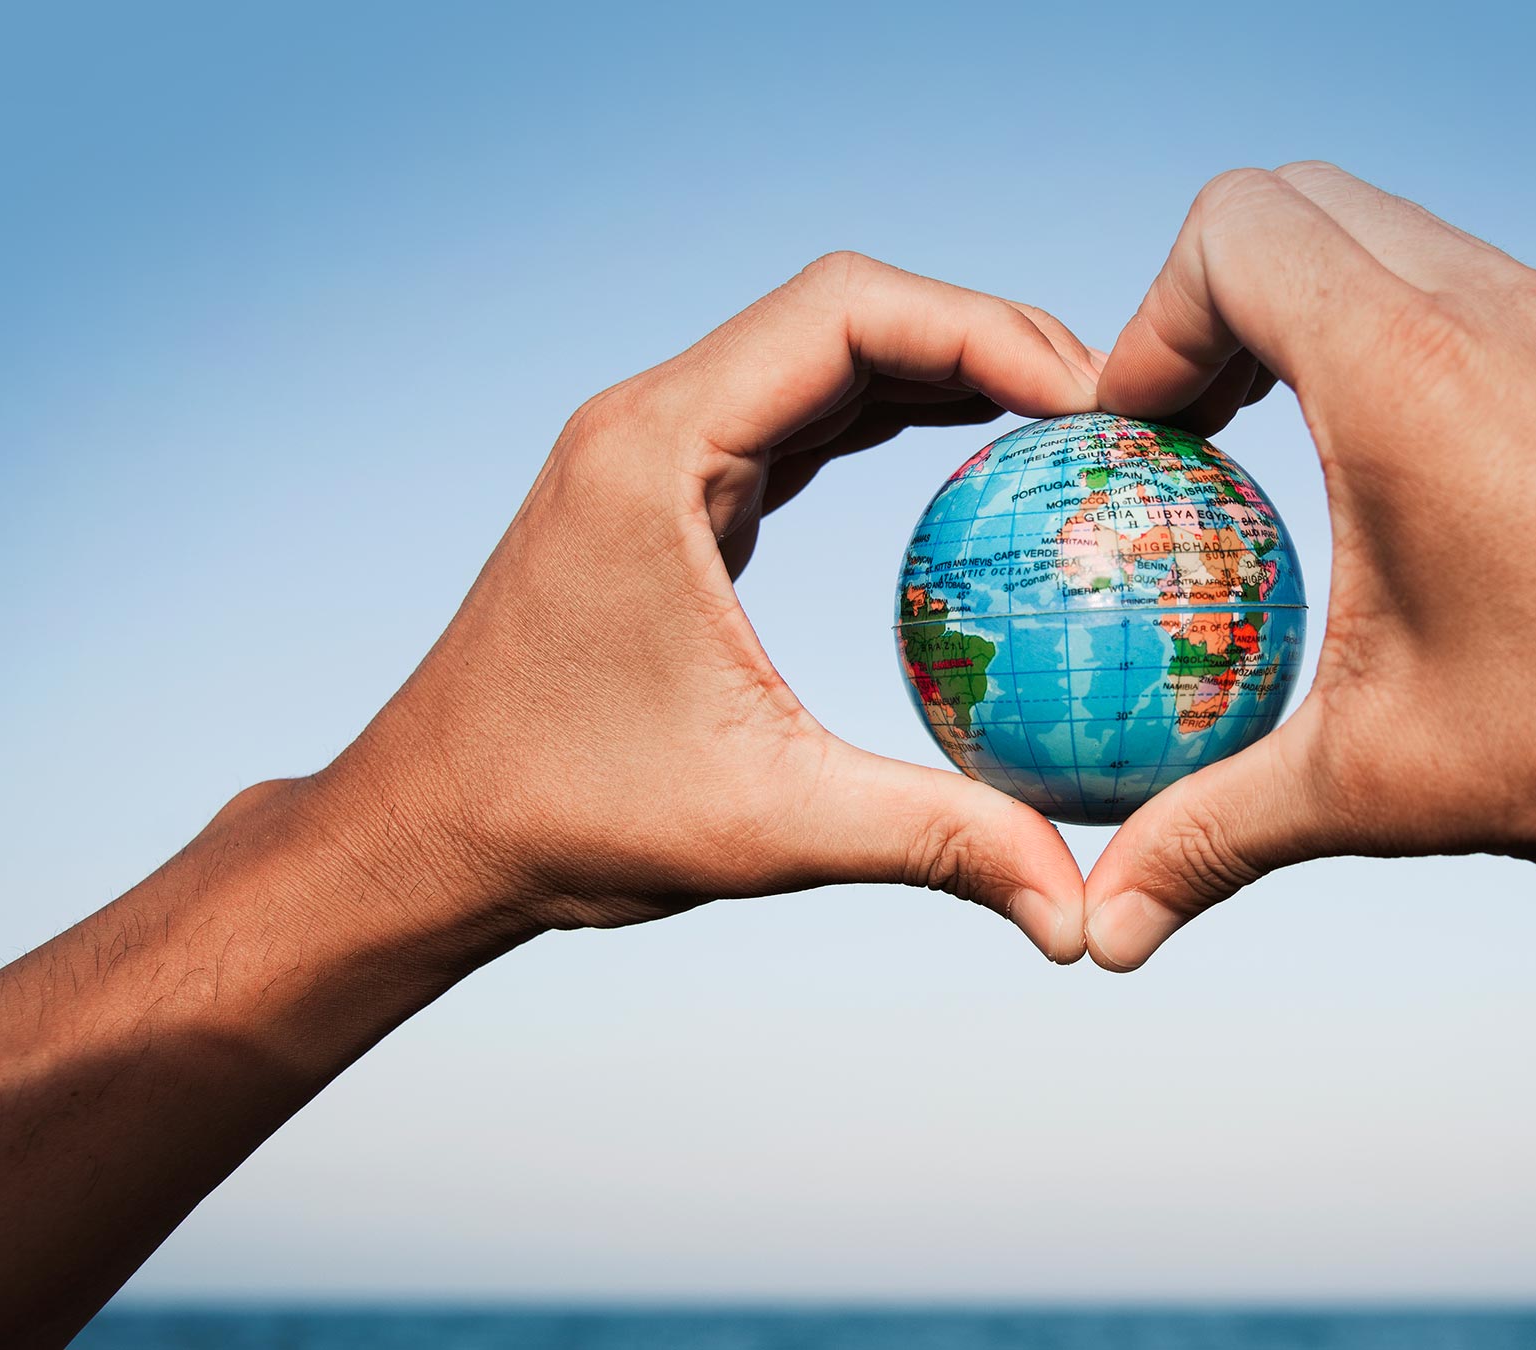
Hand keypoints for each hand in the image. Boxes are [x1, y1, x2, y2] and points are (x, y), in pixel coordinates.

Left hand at [315, 252, 1101, 958]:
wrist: (429, 833)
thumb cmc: (560, 817)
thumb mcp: (767, 826)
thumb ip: (935, 842)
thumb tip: (1079, 914)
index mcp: (657, 451)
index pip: (847, 313)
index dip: (985, 330)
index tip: (1089, 404)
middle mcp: (651, 422)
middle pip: (848, 311)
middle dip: (986, 339)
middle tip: (1107, 414)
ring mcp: (657, 451)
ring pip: (826, 357)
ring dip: (945, 372)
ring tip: (1067, 429)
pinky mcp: (671, 495)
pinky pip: (801, 419)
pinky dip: (894, 421)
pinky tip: (976, 462)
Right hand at [1081, 163, 1535, 968]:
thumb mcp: (1375, 786)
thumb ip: (1212, 836)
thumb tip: (1106, 926)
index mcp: (1409, 370)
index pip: (1231, 233)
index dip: (1149, 320)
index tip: (1142, 438)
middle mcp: (1497, 309)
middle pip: (1299, 203)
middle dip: (1214, 295)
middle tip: (1194, 427)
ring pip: (1396, 234)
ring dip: (1315, 308)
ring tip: (1287, 444)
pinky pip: (1480, 290)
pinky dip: (1406, 337)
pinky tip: (1411, 477)